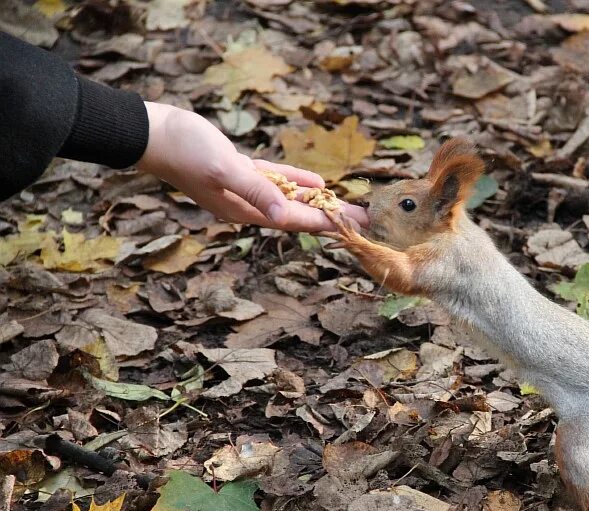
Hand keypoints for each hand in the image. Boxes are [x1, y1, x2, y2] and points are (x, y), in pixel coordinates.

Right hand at [135, 102, 368, 231]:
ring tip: (347, 206)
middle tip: (365, 219)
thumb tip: (283, 216)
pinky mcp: (238, 171)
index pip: (294, 221)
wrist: (152, 133)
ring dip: (318, 202)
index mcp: (244, 210)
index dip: (327, 223)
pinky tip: (316, 183)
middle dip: (331, 217)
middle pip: (298, 214)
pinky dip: (296, 183)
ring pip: (289, 199)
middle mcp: (246, 206)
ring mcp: (242, 189)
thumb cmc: (184, 151)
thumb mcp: (224, 169)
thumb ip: (255, 191)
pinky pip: (275, 182)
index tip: (356, 228)